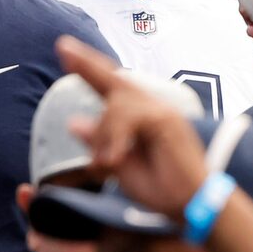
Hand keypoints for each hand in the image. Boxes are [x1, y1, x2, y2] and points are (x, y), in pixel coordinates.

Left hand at [56, 37, 210, 218]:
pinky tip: (114, 159)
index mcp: (140, 118)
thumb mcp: (120, 166)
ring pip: (115, 103)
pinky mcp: (165, 120)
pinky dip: (115, 138)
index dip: (88, 68)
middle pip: (113, 79)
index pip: (111, 87)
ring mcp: (161, 111)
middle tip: (62, 46)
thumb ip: (99, 144)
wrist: (190, 205)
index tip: (65, 48)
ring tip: (108, 162)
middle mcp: (151, 108)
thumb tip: (73, 121)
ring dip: (104, 134)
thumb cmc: (160, 189)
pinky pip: (129, 117)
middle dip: (86, 63)